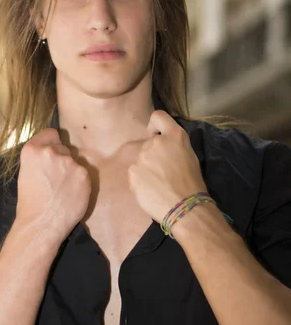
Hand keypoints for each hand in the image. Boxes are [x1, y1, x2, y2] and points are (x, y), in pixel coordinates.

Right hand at [15, 128, 91, 242]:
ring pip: (75, 161)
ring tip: (63, 189)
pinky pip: (84, 173)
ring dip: (72, 172)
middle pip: (64, 148)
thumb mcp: (26, 172)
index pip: (51, 133)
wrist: (41, 224)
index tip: (52, 155)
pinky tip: (71, 194)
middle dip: (62, 160)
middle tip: (56, 179)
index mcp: (33, 149)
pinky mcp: (83, 174)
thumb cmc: (30, 202)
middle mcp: (51, 152)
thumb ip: (40, 158)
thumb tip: (54, 153)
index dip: (52, 143)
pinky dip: (80, 182)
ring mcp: (69, 162)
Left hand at [128, 110, 206, 224]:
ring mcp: (142, 157)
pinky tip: (152, 190)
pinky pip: (134, 174)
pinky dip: (140, 181)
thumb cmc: (192, 184)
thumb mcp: (189, 156)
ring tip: (159, 184)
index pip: (158, 116)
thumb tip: (164, 147)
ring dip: (146, 169)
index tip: (157, 137)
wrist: (185, 208)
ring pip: (140, 160)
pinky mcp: (132, 172)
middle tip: (164, 172)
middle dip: (153, 155)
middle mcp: (155, 142)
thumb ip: (173, 146)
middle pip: (148, 143)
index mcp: (174, 136)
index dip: (154, 127)